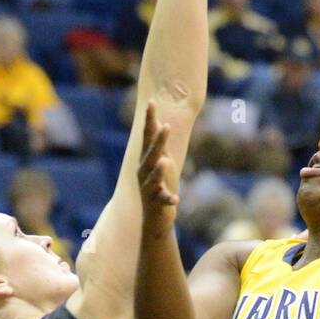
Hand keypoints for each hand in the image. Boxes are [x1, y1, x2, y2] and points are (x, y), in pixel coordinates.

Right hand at [138, 100, 177, 235]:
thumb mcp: (160, 160)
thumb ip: (159, 142)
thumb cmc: (159, 184)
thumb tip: (159, 120)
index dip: (149, 120)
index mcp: (146, 159)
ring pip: (153, 177)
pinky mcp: (157, 203)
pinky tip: (175, 198)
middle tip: (166, 125)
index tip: (151, 102)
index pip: (147, 136)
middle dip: (158, 140)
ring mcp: (149, 188)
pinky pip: (163, 200)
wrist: (155, 216)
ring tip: (164, 161)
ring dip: (158, 170)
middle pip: (151, 154)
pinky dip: (168, 199)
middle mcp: (144, 172)